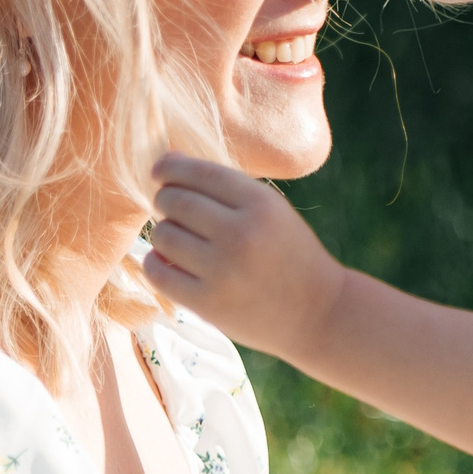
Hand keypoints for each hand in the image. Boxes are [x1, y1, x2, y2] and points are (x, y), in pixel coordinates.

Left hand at [143, 155, 345, 361]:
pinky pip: (157, 272)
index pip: (200, 173)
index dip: (171, 168)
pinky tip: (167, 261)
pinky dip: (155, 262)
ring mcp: (223, 271)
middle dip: (166, 200)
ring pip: (163, 235)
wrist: (317, 312)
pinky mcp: (207, 304)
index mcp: (261, 205)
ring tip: (178, 239)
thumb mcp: (272, 211)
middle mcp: (241, 235)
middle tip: (170, 208)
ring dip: (163, 233)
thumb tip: (166, 161)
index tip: (160, 172)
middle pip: (175, 202)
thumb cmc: (289, 254)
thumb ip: (225, 187)